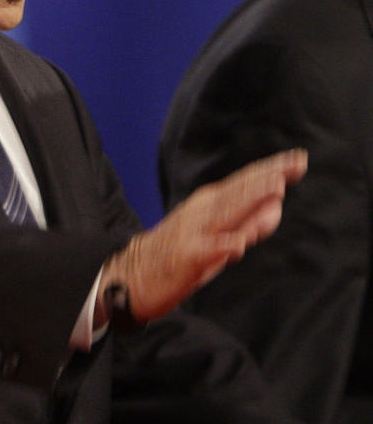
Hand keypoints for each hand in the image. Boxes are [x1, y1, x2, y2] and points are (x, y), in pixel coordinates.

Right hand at [98, 148, 307, 325]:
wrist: (135, 273)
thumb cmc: (182, 252)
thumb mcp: (218, 233)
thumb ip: (248, 221)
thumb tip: (278, 206)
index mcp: (210, 203)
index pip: (245, 182)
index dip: (271, 169)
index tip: (298, 159)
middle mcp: (203, 211)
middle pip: (240, 191)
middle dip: (268, 177)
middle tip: (296, 163)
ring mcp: (194, 231)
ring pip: (227, 214)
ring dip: (251, 201)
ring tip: (277, 189)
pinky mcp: (187, 256)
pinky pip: (208, 250)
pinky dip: (224, 245)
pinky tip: (239, 243)